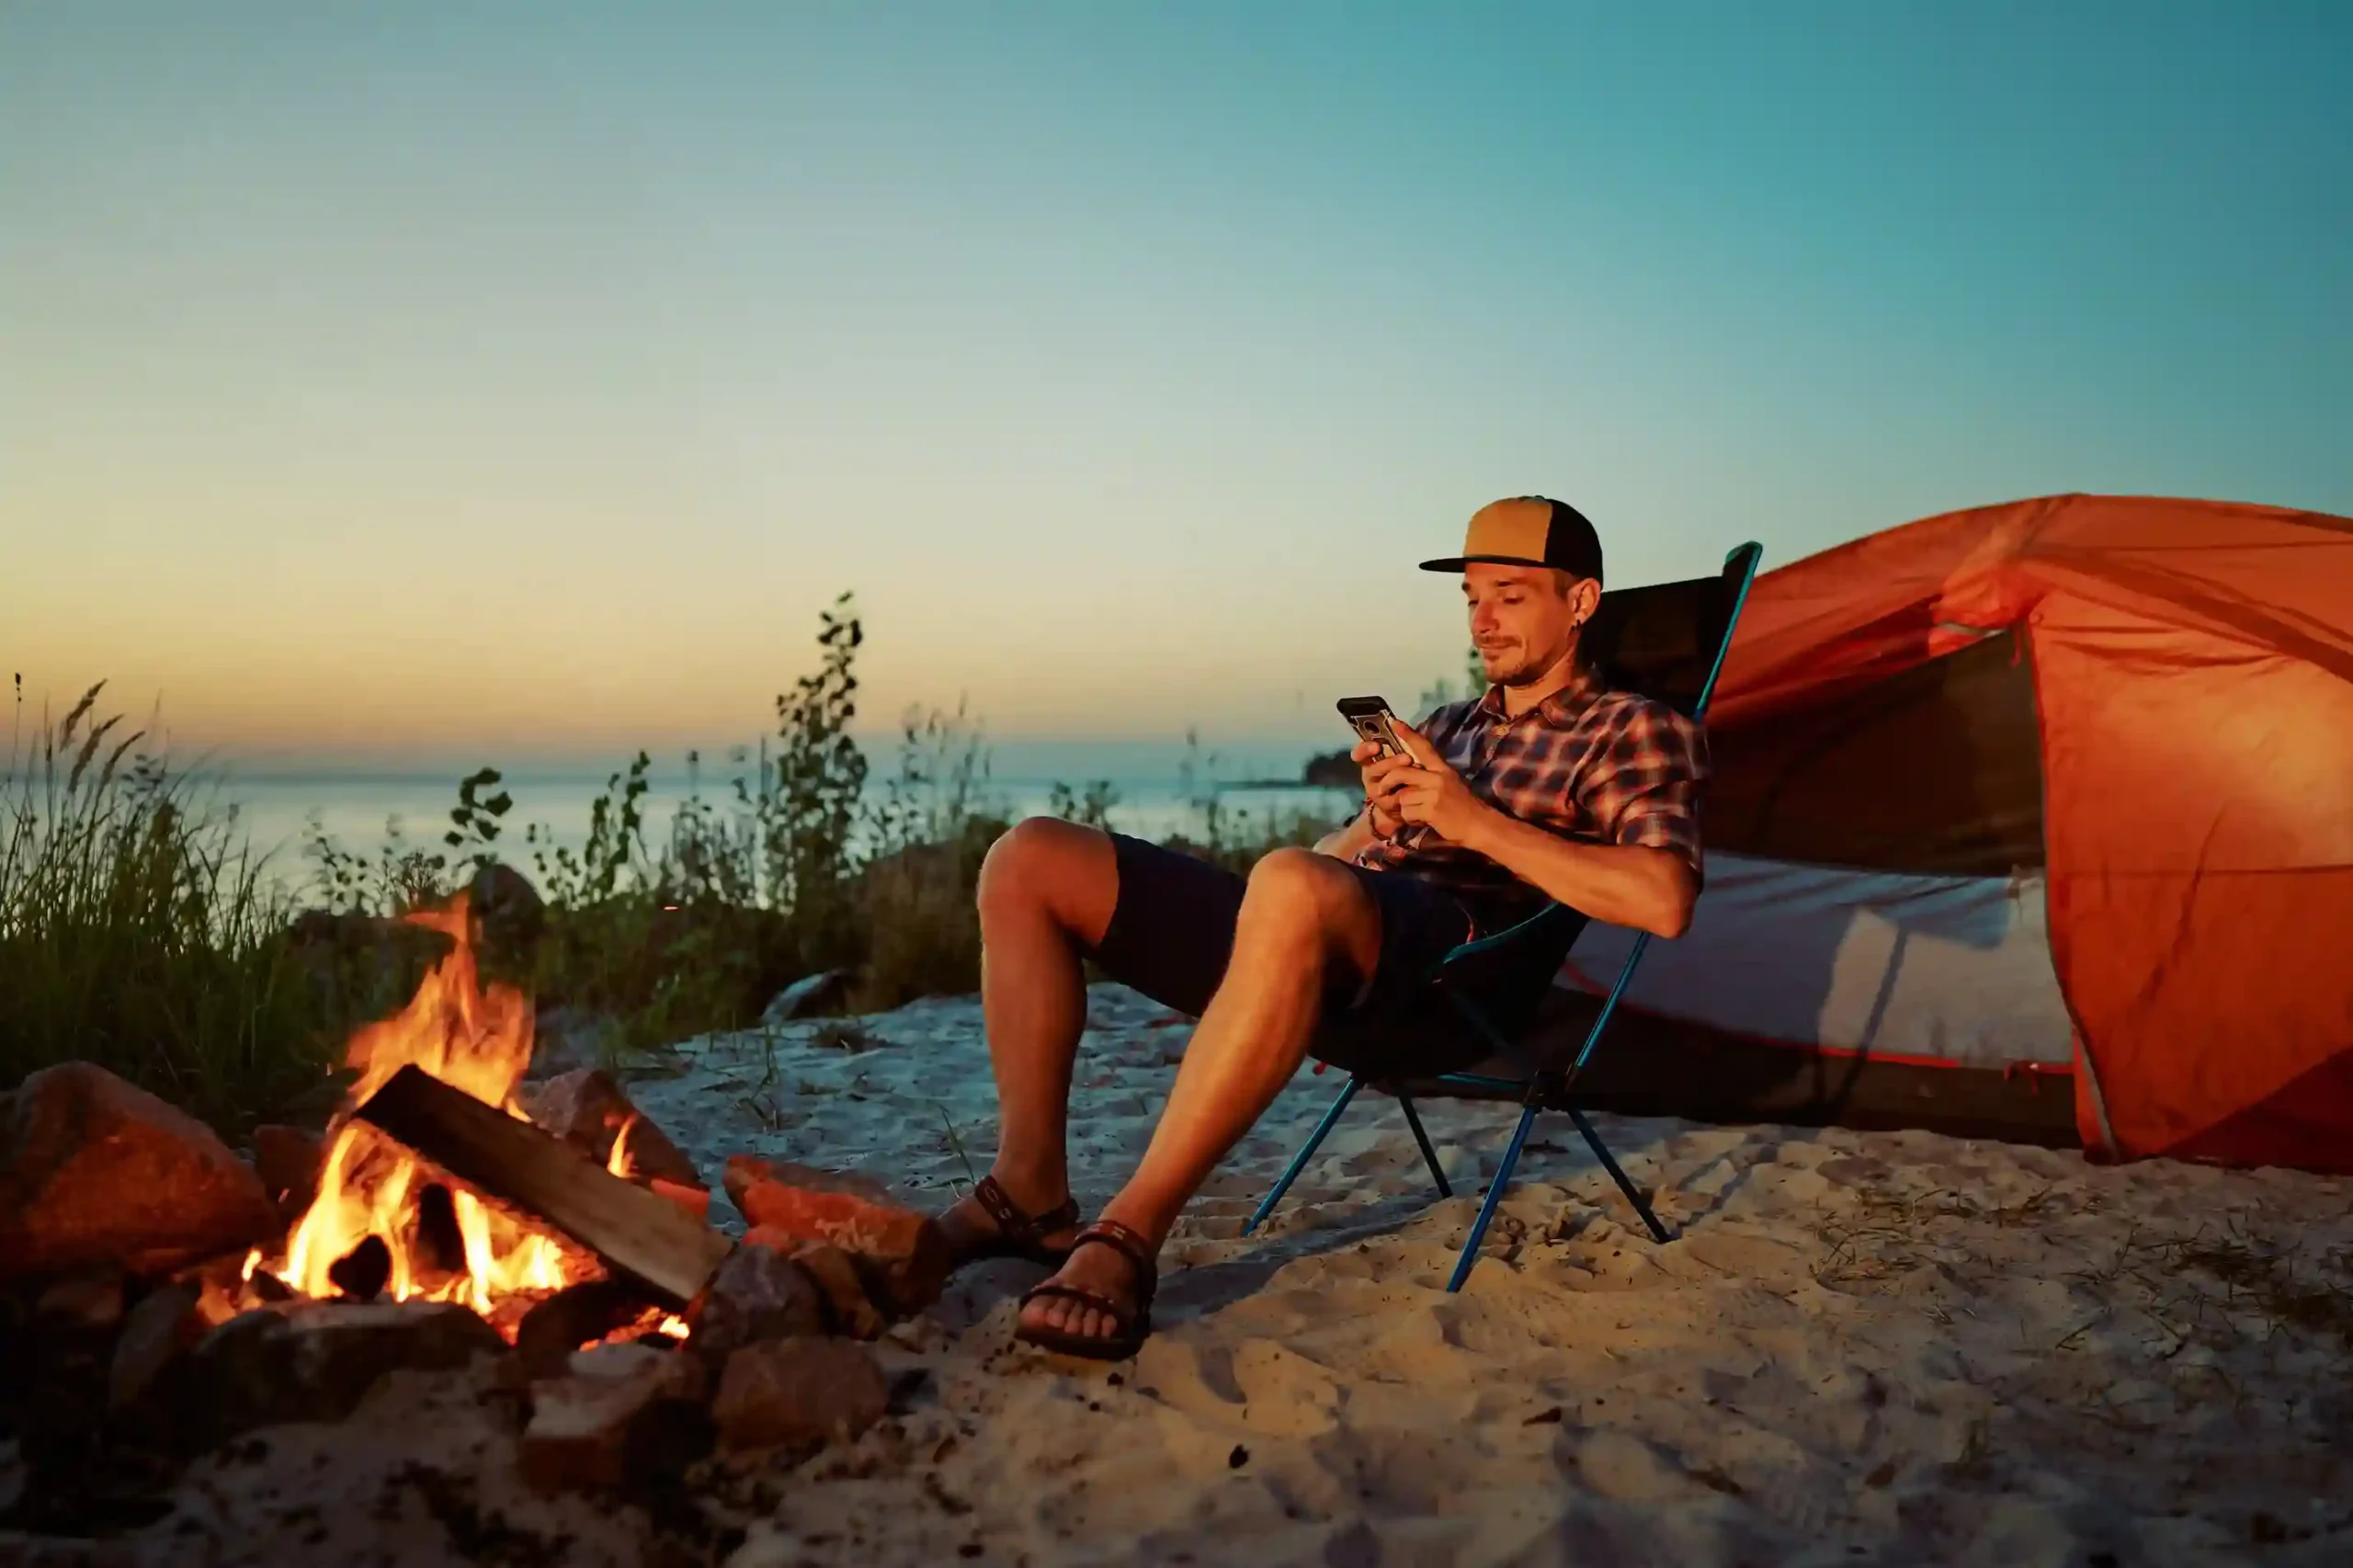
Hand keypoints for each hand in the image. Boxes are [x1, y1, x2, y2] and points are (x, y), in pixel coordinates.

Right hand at [1349, 738, 1405, 837]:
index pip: (1359, 754)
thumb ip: (1402, 738)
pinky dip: (1404, 791)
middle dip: (1389, 763)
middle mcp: (1370, 776)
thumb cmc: (1408, 771)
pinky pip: (1392, 798)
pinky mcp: (1384, 805)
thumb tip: (1397, 722)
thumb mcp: (1407, 753)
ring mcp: (1375, 792)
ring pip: (1382, 784)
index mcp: (1371, 761)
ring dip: (1398, 776)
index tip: (1376, 746)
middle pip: (1373, 769)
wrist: (1413, 799)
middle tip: (1407, 758)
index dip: (1364, 750)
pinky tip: (1415, 787)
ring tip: (1415, 770)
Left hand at [1366, 721, 1486, 845]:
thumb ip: (1431, 775)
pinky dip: (1410, 819)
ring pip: (1402, 796)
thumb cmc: (1463, 805)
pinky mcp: (1432, 810)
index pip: (1423, 748)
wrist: (1478, 825)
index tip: (1394, 722)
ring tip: (1417, 812)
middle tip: (1383, 790)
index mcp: (1442, 769)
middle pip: (1401, 772)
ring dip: (1404, 807)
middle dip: (1388, 782)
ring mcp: (1435, 793)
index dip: (1408, 735)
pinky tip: (1421, 820)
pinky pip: (1407, 812)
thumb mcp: (1450, 783)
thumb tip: (1410, 770)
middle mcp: (1438, 778)